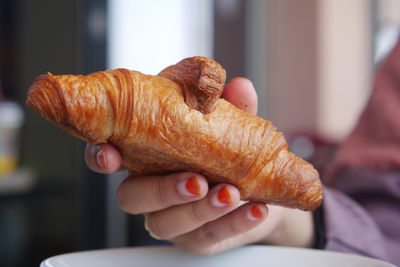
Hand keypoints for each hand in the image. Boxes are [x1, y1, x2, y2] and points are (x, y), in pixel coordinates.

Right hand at [85, 78, 314, 253]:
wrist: (254, 188)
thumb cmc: (223, 151)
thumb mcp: (225, 124)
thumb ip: (230, 107)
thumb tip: (239, 88)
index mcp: (147, 156)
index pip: (110, 157)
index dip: (100, 157)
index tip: (110, 154)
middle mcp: (151, 190)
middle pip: (133, 198)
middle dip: (161, 190)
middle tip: (195, 181)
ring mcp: (172, 218)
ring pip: (168, 224)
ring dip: (199, 210)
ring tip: (229, 194)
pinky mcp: (197, 238)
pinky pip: (209, 236)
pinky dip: (234, 222)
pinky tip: (256, 209)